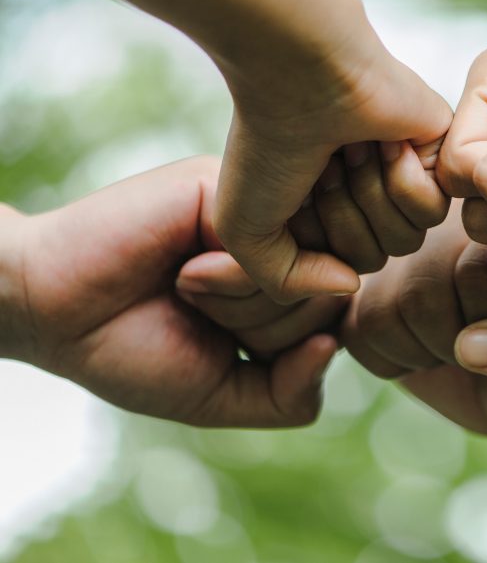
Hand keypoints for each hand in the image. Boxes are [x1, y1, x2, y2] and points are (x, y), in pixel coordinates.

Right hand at [3, 157, 338, 426]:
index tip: (227, 345)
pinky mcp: (229, 188)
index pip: (338, 324)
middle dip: (263, 329)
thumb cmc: (134, 351)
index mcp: (288, 285)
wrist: (52, 311)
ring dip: (241, 305)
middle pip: (331, 300)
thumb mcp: (227, 395)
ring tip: (185, 287)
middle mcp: (281, 243)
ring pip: (308, 271)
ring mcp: (258, 211)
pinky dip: (228, 279)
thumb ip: (293, 390)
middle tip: (198, 311)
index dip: (285, 353)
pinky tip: (184, 272)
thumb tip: (336, 339)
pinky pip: (271, 245)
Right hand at [215, 26, 452, 304]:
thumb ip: (288, 282)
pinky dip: (399, 180)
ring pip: (408, 238)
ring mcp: (410, 172)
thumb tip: (350, 285)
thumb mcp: (246, 233)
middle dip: (342, 219)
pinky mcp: (443, 152)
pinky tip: (382, 142)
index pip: (343, 268)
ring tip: (349, 150)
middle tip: (323, 165)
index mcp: (332, 209)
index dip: (315, 241)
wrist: (298, 71)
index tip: (294, 189)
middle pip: (377, 258)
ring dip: (367, 198)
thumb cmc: (264, 144)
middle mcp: (372, 192)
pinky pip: (434, 209)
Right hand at [339, 204, 486, 441]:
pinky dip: (392, 361)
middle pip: (424, 290)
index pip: (478, 271)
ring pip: (387, 310)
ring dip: (424, 353)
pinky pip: (358, 330)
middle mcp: (458, 230)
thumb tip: (472, 346)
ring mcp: (411, 257)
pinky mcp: (376, 289)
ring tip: (462, 350)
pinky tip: (428, 354)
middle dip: (456, 343)